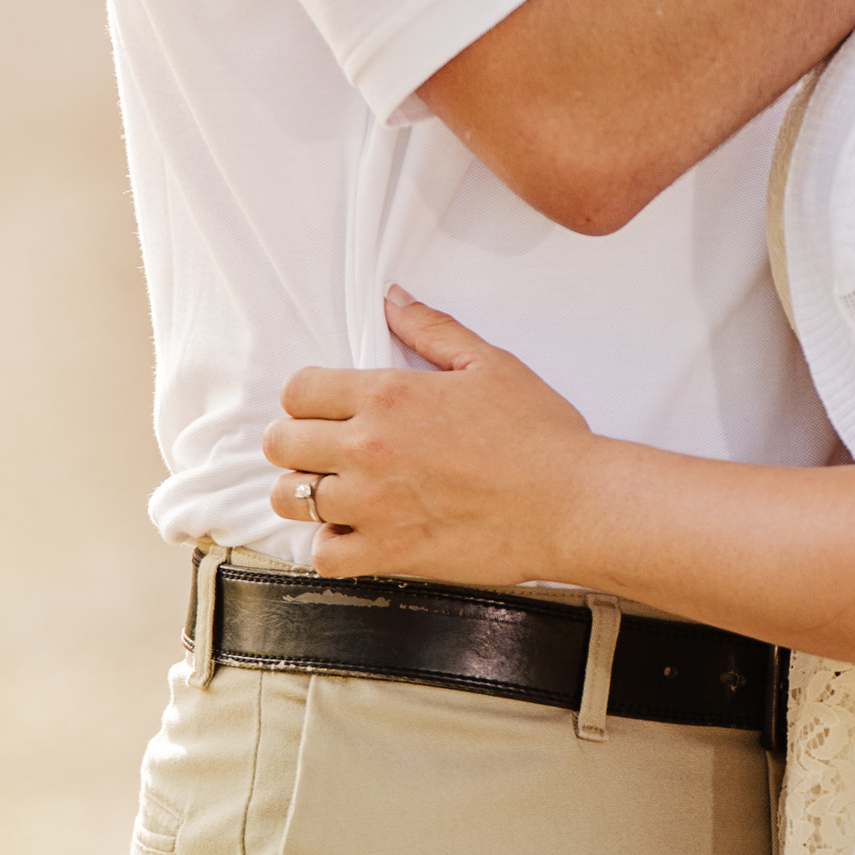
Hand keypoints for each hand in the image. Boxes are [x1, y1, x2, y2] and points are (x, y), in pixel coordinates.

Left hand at [263, 290, 597, 583]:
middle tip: (326, 449)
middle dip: (297, 442)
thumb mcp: (490, 365)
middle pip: (281, 443)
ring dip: (307, 494)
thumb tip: (393, 299)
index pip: (297, 391)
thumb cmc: (541, 435)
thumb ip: (432, 328)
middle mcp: (369, 449)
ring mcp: (374, 505)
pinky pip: (324, 555)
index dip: (306, 398)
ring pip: (290, 500)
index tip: (326, 408)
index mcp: (388, 396)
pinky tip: (358, 532)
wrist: (573, 504)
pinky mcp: (390, 553)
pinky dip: (333, 546)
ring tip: (338, 491)